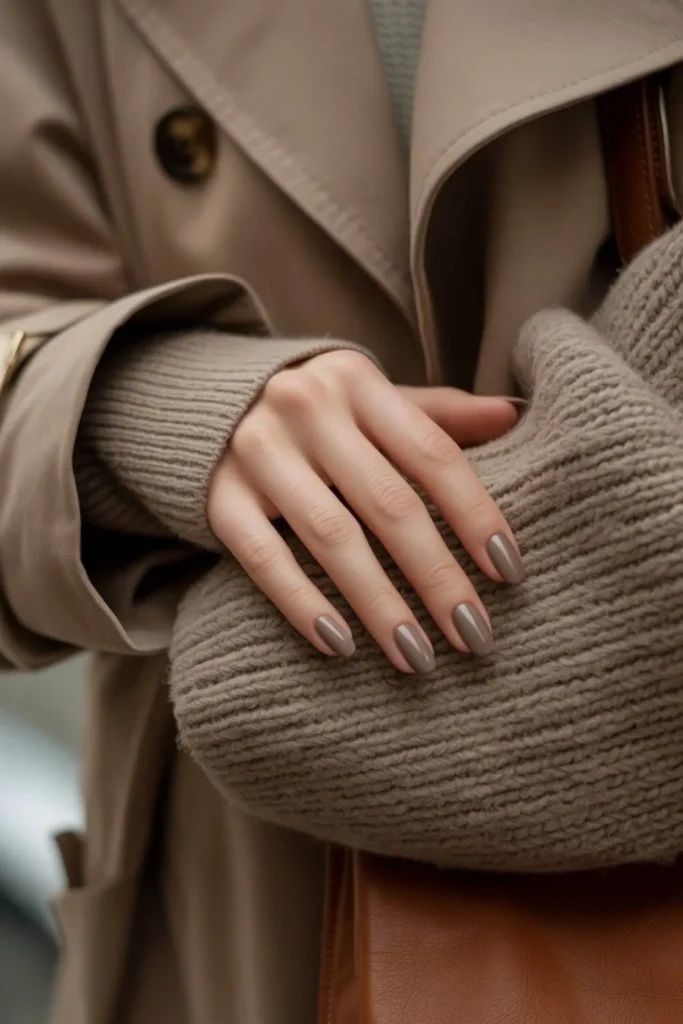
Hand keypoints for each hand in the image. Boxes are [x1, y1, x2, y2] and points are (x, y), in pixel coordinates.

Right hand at [207, 350, 522, 672]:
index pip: (432, 454)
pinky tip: (340, 646)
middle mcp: (306, 408)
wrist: (204, 401)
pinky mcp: (218, 495)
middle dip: (437, 576)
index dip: (475, 515)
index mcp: (357, 381)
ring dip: (379, 603)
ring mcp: (258, 451)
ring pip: (331, 536)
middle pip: (388, 502)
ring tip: (417, 656)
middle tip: (474, 635)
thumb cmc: (316, 412)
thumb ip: (438, 414)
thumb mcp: (371, 400)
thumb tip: (516, 413)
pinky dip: (302, 603)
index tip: (509, 574)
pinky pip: (263, 557)